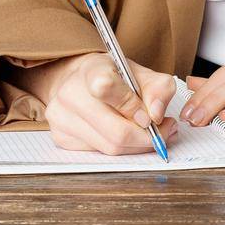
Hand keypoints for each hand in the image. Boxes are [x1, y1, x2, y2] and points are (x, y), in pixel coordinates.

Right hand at [34, 51, 180, 155]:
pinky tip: (127, 136)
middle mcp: (70, 93)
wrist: (78, 80)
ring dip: (137, 145)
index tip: (150, 115)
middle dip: (146, 137)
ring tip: (148, 133)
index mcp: (91, 70)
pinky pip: (100, 153)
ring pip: (110, 147)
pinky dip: (121, 149)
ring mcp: (61, 117)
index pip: (106, 88)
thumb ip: (158, 88)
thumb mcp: (139, 72)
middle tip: (163, 131)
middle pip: (115, 131)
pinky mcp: (61, 138)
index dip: (133, 107)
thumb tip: (156, 116)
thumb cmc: (112, 76)